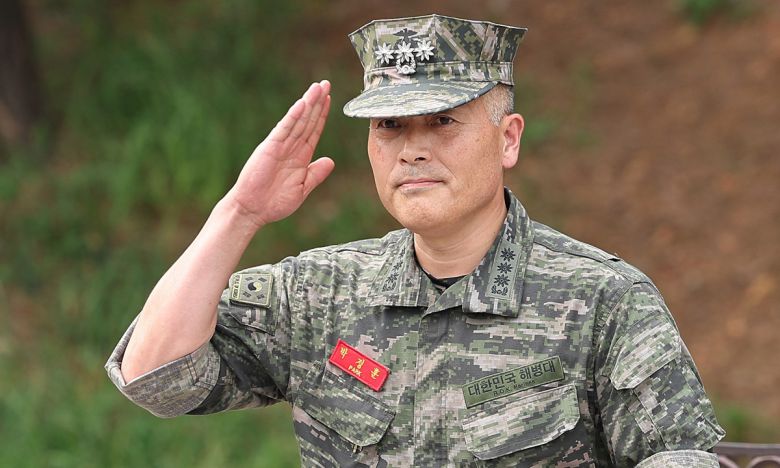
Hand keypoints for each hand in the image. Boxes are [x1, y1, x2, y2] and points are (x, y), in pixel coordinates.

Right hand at [227, 80, 334, 227]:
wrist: (253, 210)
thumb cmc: (274, 202)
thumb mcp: (302, 188)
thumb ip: (316, 174)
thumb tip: (331, 161)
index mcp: (300, 157)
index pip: (313, 131)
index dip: (322, 115)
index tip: (329, 99)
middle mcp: (291, 147)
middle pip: (307, 120)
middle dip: (317, 102)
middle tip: (325, 83)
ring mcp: (280, 146)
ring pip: (297, 121)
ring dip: (308, 104)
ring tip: (317, 87)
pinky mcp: (270, 148)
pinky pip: (284, 129)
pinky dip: (293, 117)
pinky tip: (301, 104)